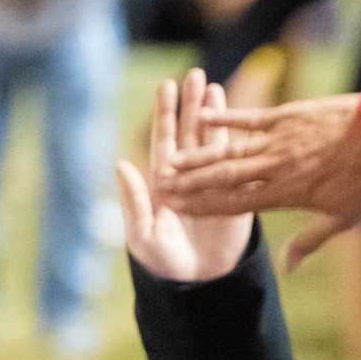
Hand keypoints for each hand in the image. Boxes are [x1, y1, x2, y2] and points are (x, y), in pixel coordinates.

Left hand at [116, 71, 252, 281]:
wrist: (198, 284)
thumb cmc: (163, 262)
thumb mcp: (143, 233)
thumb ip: (134, 199)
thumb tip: (121, 163)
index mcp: (164, 183)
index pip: (165, 141)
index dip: (165, 114)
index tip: (166, 86)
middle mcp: (188, 177)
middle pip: (189, 133)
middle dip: (191, 104)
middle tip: (195, 75)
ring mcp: (213, 182)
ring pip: (212, 141)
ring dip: (213, 115)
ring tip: (215, 86)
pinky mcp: (236, 193)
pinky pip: (236, 161)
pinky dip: (237, 139)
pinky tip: (239, 118)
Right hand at [159, 89, 360, 269]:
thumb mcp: (344, 217)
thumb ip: (310, 240)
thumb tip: (286, 267)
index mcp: (286, 194)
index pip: (235, 204)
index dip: (203, 206)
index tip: (176, 208)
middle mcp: (275, 167)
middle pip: (223, 178)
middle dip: (189, 184)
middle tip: (160, 187)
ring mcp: (279, 139)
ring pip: (230, 150)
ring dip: (198, 157)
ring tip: (170, 161)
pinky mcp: (286, 115)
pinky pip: (249, 119)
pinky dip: (225, 120)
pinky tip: (201, 119)